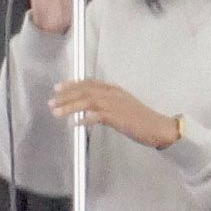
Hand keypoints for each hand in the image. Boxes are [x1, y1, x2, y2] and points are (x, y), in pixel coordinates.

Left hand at [51, 79, 179, 150]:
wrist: (159, 127)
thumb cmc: (142, 120)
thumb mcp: (124, 107)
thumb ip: (107, 106)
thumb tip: (91, 111)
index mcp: (114, 90)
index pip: (89, 83)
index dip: (72, 84)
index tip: (58, 88)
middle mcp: (113, 94)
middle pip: (84, 90)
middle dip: (66, 95)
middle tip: (52, 101)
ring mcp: (114, 104)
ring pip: (86, 101)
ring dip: (69, 106)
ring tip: (56, 112)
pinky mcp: (117, 117)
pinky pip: (95, 116)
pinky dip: (84, 119)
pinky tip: (75, 124)